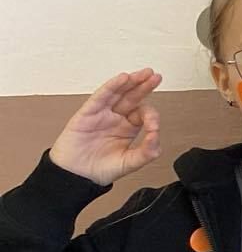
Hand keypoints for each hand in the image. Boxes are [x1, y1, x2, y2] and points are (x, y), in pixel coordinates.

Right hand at [51, 71, 164, 186]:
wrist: (74, 178)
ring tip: (144, 73)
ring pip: (118, 93)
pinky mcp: (87, 114)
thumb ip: (146, 152)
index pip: (143, 114)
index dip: (151, 116)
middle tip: (156, 77)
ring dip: (131, 82)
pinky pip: (100, 97)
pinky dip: (111, 87)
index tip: (154, 128)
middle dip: (145, 86)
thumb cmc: (99, 170)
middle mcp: (116, 118)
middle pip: (133, 98)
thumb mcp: (129, 163)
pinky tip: (123, 79)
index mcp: (128, 128)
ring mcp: (102, 114)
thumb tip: (156, 137)